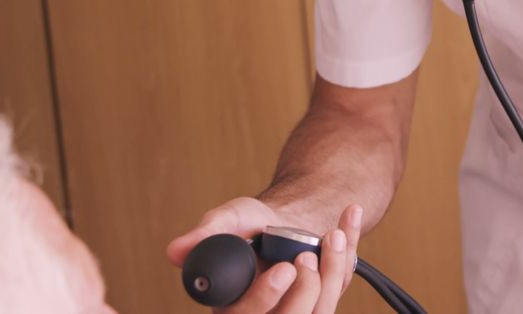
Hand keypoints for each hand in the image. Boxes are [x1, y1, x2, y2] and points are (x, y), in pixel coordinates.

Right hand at [167, 198, 362, 312]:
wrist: (286, 218)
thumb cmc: (251, 225)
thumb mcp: (227, 222)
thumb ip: (207, 235)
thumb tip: (175, 251)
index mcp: (234, 306)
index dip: (264, 298)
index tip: (284, 270)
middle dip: (306, 288)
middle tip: (306, 255)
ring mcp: (298, 311)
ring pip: (320, 310)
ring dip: (333, 270)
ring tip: (333, 235)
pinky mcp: (323, 301)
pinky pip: (339, 289)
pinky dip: (347, 256)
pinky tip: (346, 225)